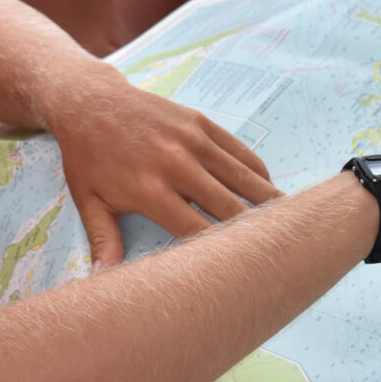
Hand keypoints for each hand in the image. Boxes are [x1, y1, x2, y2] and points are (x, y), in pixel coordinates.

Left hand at [43, 75, 278, 266]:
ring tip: (292, 223)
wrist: (90, 100)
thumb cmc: (89, 158)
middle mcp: (176, 165)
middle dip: (254, 232)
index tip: (240, 272)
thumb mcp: (89, 202)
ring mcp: (192, 141)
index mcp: (150, 191)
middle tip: (280, 253)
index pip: (196, 231)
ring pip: (242, 178)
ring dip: (268, 202)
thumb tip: (104, 281)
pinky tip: (270, 190)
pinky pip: (240, 152)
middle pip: (229, 208)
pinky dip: (258, 173)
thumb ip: (104, 242)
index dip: (220, 254)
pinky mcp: (202, 124)